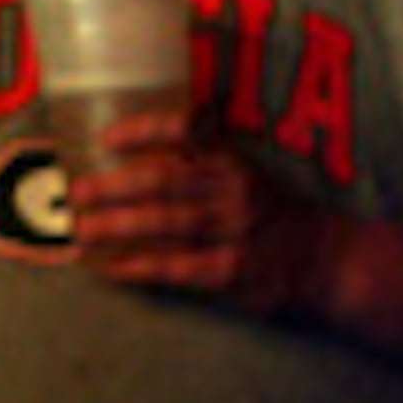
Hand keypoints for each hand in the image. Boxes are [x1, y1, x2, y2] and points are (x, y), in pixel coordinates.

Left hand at [67, 112, 334, 318]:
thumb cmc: (275, 216)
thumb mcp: (249, 176)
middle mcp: (233, 192)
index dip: (143, 131)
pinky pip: (175, 267)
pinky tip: (110, 267)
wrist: (326, 260)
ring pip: (164, 223)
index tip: (106, 140)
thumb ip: (203, 162)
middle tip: (76, 193)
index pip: (186, 132)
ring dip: (115, 226)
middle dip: (113, 186)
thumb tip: (136, 152)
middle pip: (163, 180)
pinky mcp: (231, 270)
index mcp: (234, 163)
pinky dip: (139, 267)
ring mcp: (233, 232)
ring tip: (80, 231)